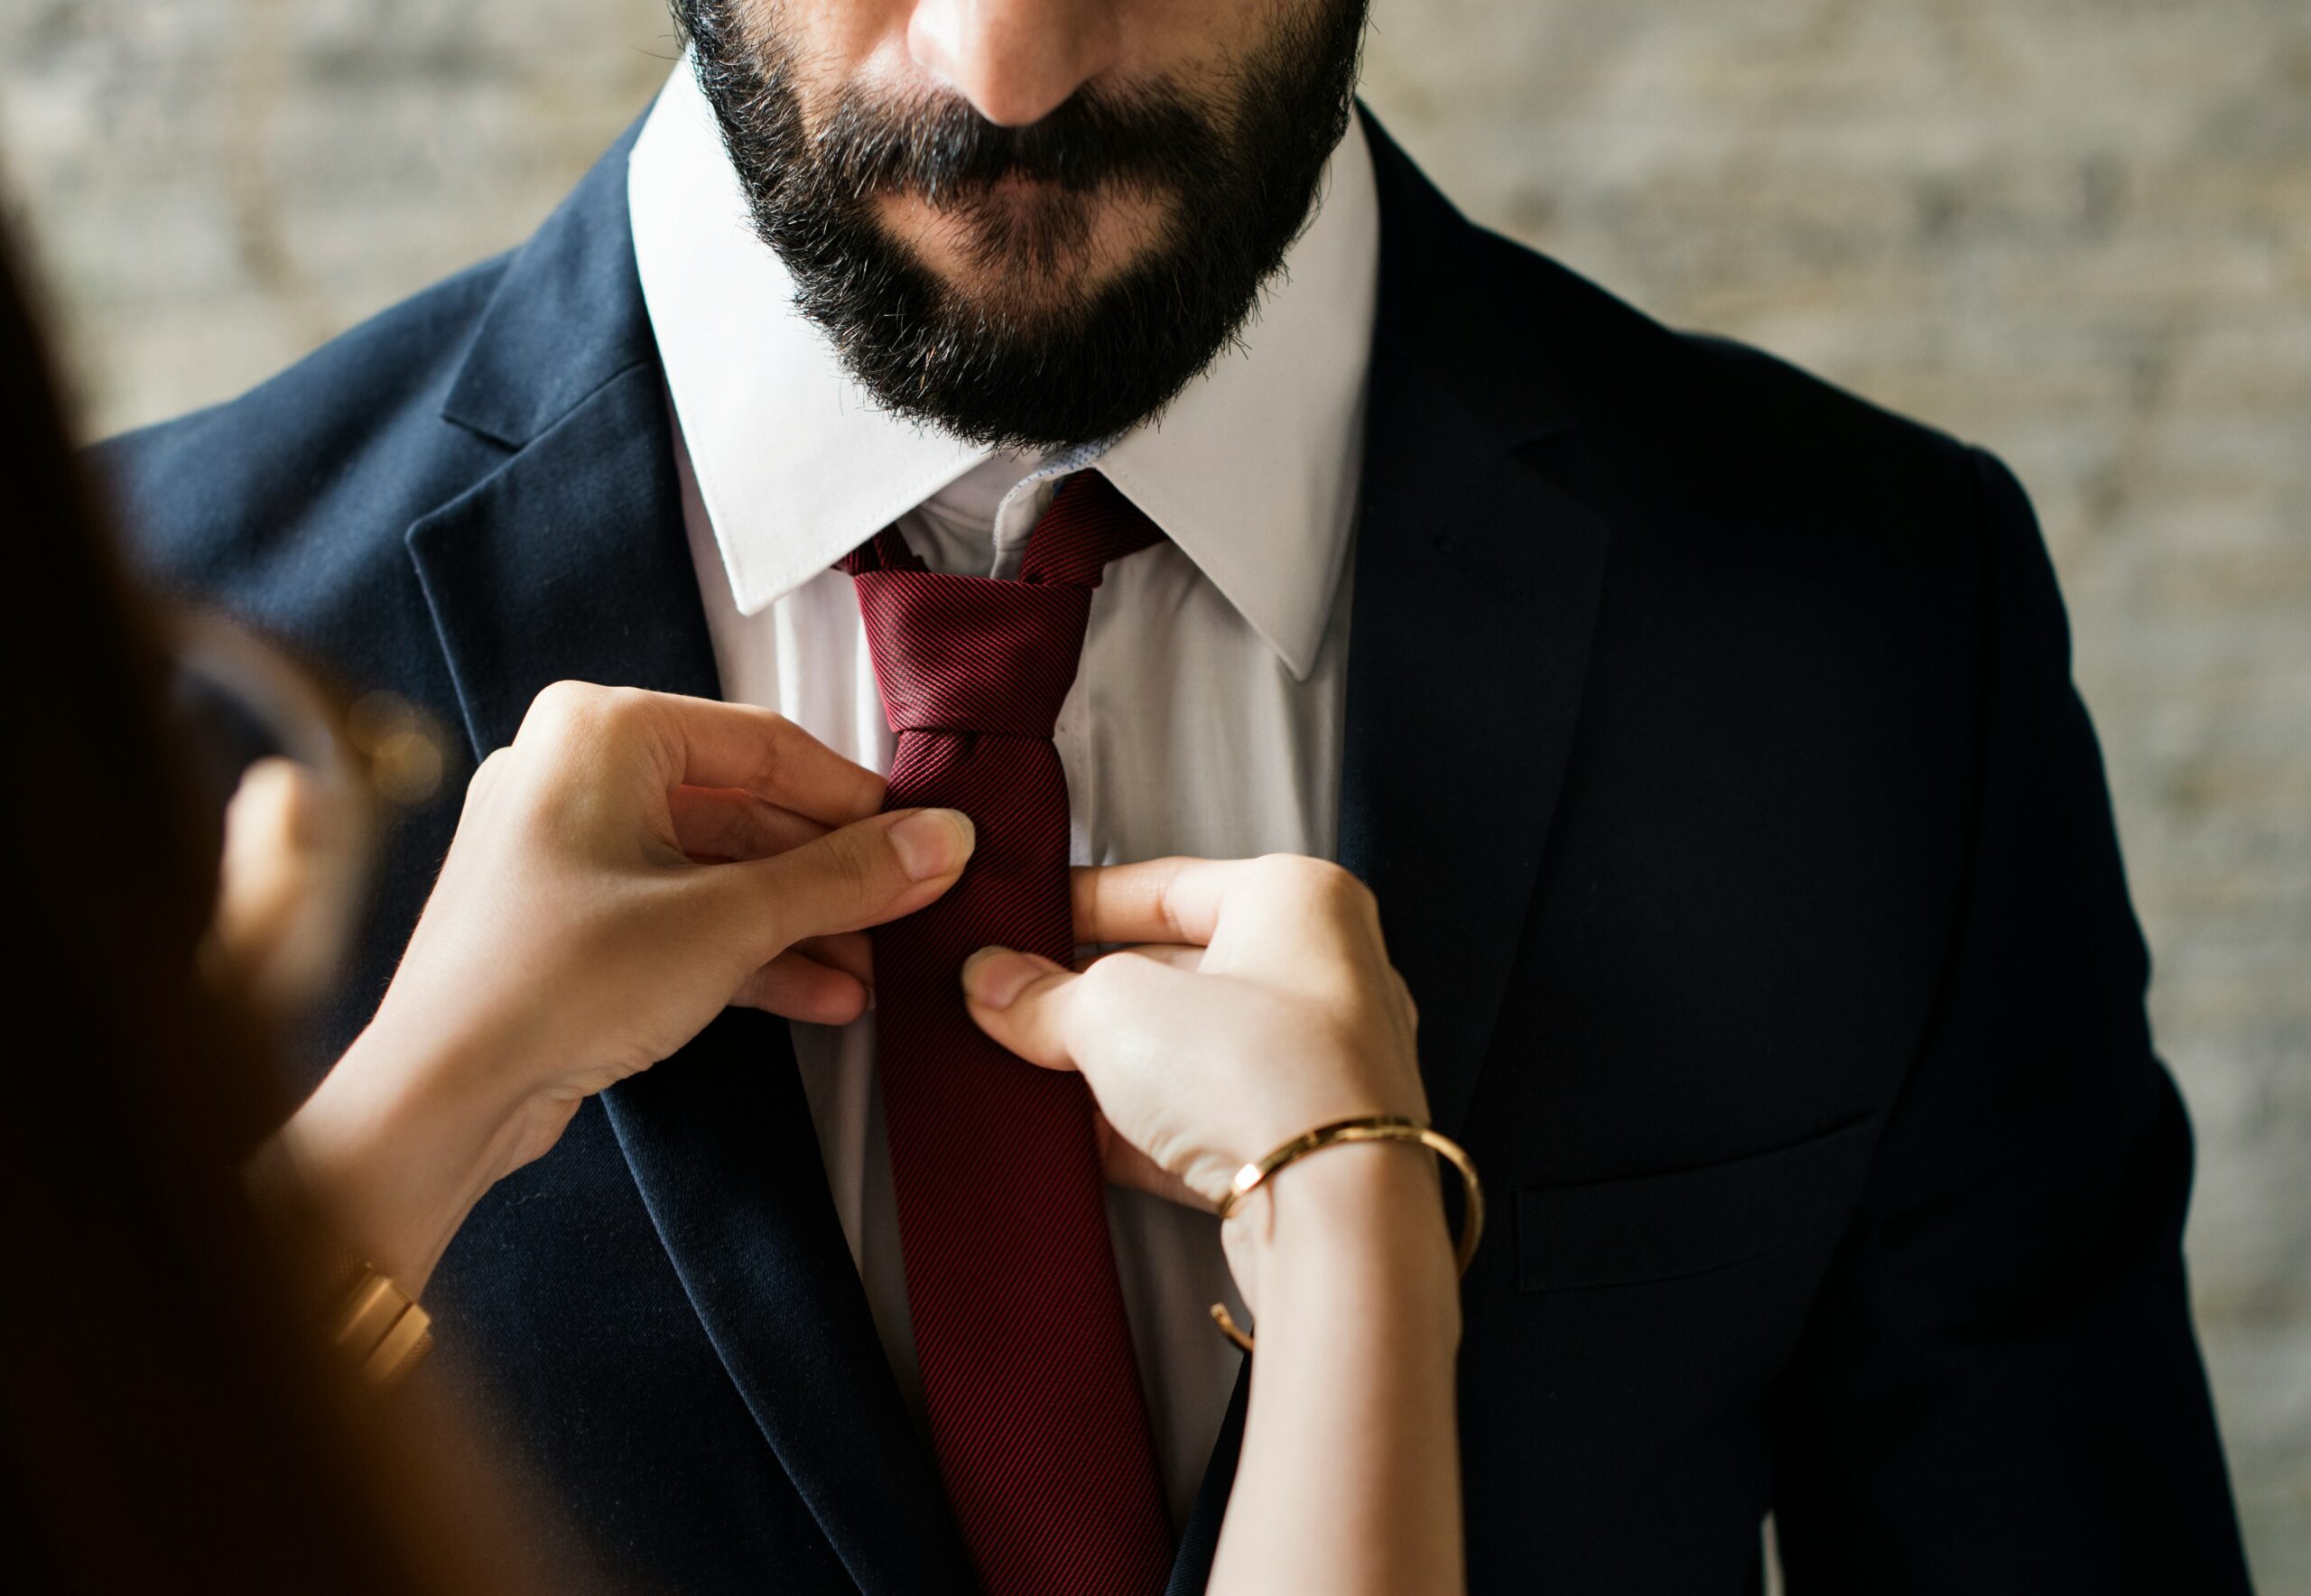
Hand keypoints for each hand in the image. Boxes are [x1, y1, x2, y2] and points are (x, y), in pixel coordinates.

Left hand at [273, 682, 973, 1291]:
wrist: (442, 1096)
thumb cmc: (547, 982)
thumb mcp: (728, 920)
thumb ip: (844, 877)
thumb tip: (938, 841)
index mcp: (601, 731)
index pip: (767, 744)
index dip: (856, 802)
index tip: (922, 841)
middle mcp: (576, 774)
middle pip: (745, 810)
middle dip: (830, 874)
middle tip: (907, 908)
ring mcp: (569, 851)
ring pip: (718, 870)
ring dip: (800, 921)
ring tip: (875, 967)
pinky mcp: (570, 922)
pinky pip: (681, 916)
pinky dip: (749, 950)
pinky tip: (821, 994)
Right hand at [960, 854, 1428, 1209]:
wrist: (1334, 1214)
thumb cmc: (1261, 1073)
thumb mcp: (1113, 1008)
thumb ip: (1045, 994)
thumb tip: (995, 984)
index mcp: (1297, 899)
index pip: (1166, 884)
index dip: (1080, 904)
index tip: (1018, 929)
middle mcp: (1326, 973)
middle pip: (1178, 970)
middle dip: (1087, 995)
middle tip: (1010, 1008)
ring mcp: (1322, 1065)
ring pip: (1192, 1051)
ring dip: (1110, 1067)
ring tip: (1031, 1073)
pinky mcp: (1306, 1144)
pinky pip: (1209, 1121)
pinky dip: (1144, 1129)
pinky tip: (1077, 1140)